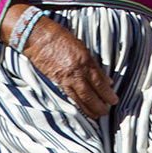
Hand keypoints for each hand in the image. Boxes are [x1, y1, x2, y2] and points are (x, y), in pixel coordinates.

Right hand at [1, 4, 118, 117]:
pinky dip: (76, 104)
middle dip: (99, 106)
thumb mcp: (82, 48)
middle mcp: (76, 73)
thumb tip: (106, 80)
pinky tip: (81, 109)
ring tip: (96, 115)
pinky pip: (68, 96)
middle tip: (106, 112)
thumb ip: (94, 65)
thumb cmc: (61, 38)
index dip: (107, 94)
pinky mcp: (55, 81)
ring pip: (79, 99)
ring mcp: (64, 78)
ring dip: (89, 108)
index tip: (113, 101)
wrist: (38, 37)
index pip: (100, 83)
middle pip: (90, 95)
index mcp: (85, 62)